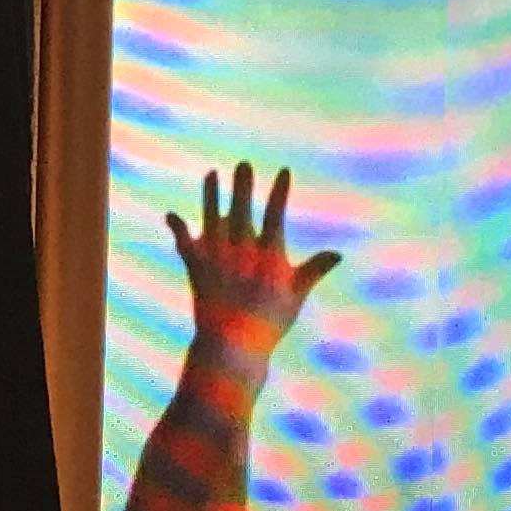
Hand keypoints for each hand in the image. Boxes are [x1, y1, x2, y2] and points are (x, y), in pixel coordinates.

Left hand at [166, 160, 341, 345]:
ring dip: (211, 194)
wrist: (232, 346)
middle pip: (241, 208)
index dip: (280, 191)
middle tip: (242, 164)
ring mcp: (217, 256)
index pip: (275, 214)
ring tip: (211, 174)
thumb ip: (314, 270)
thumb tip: (338, 254)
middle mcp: (241, 250)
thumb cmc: (269, 323)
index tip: (283, 171)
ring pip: (212, 216)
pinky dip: (178, 229)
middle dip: (242, 185)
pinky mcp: (196, 267)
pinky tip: (172, 216)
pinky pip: (184, 242)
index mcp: (267, 255)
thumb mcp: (295, 296)